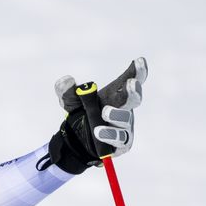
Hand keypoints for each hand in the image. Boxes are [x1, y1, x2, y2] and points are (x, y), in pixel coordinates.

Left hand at [41, 57, 146, 174]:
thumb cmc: (81, 114)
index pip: (132, 80)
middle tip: (131, 84)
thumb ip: (66, 90)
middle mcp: (125, 108)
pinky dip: (109, 135)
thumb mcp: (70, 101)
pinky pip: (119, 139)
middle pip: (135, 98)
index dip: (138, 71)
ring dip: (116, 115)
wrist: (76, 141)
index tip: (139, 61)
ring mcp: (125, 126)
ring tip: (104, 112)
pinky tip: (99, 131)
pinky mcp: (122, 143)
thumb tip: (66, 80)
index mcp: (117, 93)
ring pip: (126, 120)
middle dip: (133, 91)